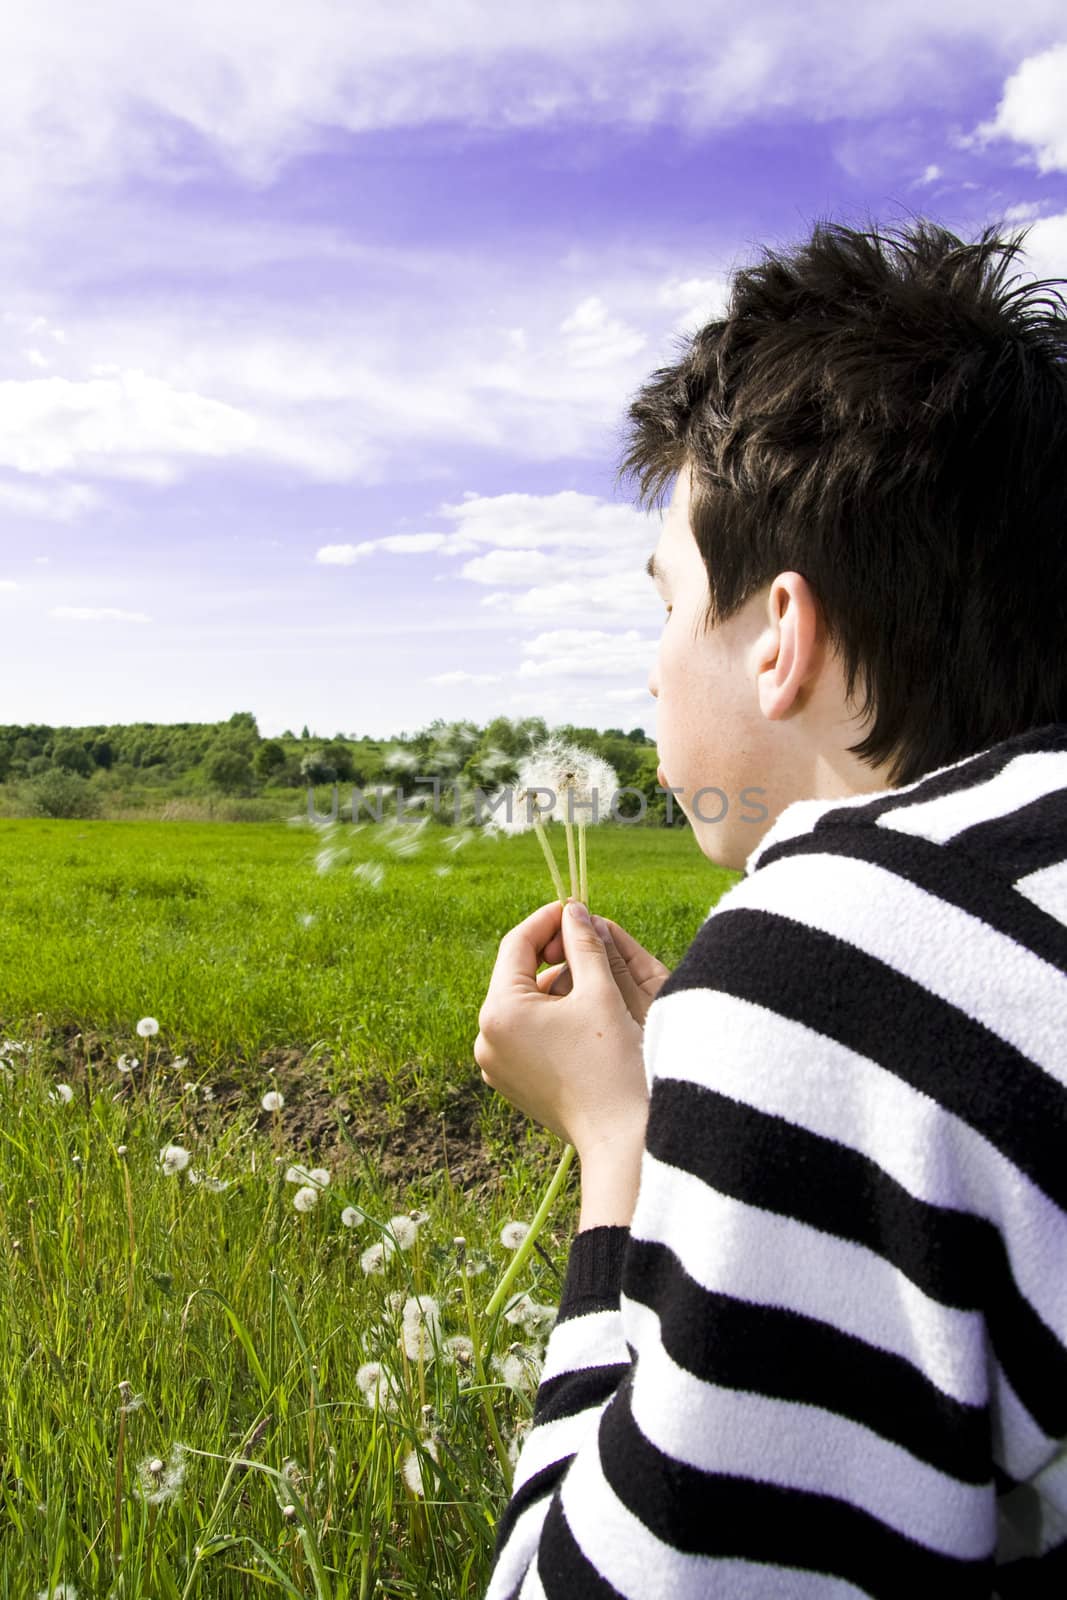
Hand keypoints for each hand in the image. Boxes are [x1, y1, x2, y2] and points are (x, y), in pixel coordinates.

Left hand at [474, 899, 649, 1162]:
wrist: (620, 1137)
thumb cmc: (613, 1063)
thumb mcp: (599, 992)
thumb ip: (583, 944)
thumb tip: (573, 910)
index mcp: (499, 1011)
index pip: (516, 945)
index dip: (547, 919)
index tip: (574, 908)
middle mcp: (486, 1038)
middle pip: (516, 975)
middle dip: (551, 954)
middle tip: (586, 939)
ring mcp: (494, 1064)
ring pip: (521, 1005)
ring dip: (552, 986)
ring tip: (590, 977)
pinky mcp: (509, 1082)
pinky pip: (523, 1034)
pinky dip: (547, 1017)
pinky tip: (581, 1013)